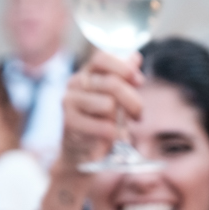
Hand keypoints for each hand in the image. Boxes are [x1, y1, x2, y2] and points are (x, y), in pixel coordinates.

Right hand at [56, 50, 145, 175]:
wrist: (81, 153)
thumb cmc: (101, 122)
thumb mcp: (116, 98)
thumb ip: (124, 77)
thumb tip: (135, 56)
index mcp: (87, 73)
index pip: (101, 58)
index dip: (123, 67)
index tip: (139, 81)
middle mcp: (75, 83)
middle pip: (112, 83)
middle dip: (133, 101)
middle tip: (138, 117)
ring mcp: (70, 101)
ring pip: (108, 104)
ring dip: (120, 121)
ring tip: (118, 130)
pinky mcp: (69, 121)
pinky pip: (103, 125)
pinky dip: (112, 134)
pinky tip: (109, 138)